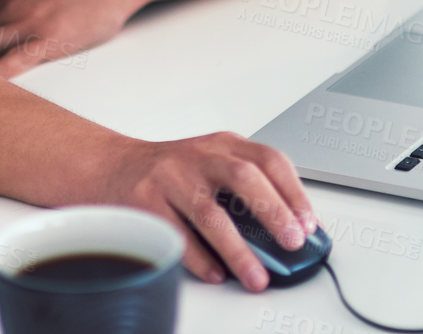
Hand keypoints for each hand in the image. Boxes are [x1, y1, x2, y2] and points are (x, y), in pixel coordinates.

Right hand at [94, 131, 319, 291]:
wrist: (114, 167)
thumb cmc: (172, 171)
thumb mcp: (212, 163)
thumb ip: (248, 187)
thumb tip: (291, 229)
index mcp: (223, 145)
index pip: (268, 159)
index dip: (293, 191)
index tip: (308, 223)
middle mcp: (199, 156)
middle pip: (244, 178)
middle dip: (274, 213)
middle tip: (292, 243)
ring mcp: (170, 177)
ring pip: (210, 213)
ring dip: (238, 249)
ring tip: (256, 276)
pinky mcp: (146, 201)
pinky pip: (178, 235)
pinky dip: (200, 259)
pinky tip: (215, 273)